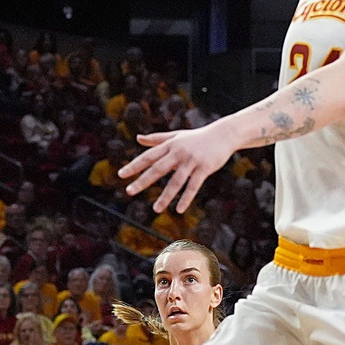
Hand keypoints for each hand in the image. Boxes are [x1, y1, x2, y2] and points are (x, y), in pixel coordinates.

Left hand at [118, 121, 238, 214]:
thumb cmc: (197, 137)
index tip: (121, 174)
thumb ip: (156, 139)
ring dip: (165, 196)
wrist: (223, 134)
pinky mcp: (205, 168)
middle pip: (158, 169)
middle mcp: (178, 152)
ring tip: (156, 209)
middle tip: (129, 191)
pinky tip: (179, 209)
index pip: (148, 156)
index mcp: (169, 145)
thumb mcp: (176, 136)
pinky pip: (194, 185)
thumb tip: (138, 138)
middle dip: (143, 181)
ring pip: (176, 181)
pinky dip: (186, 198)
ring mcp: (192, 161)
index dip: (134, 165)